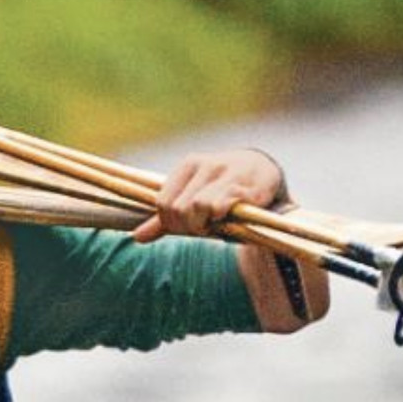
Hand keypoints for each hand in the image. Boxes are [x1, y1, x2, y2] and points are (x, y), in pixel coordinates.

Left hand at [131, 148, 287, 242]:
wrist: (264, 174)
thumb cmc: (224, 190)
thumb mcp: (193, 198)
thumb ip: (165, 219)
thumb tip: (137, 237)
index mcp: (188, 165)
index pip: (162, 203)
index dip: (172, 223)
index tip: (188, 225)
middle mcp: (204, 164)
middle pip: (177, 209)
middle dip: (188, 226)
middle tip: (205, 226)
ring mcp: (224, 172)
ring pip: (196, 208)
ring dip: (204, 224)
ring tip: (216, 222)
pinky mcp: (243, 185)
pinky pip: (218, 206)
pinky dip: (220, 219)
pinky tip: (228, 217)